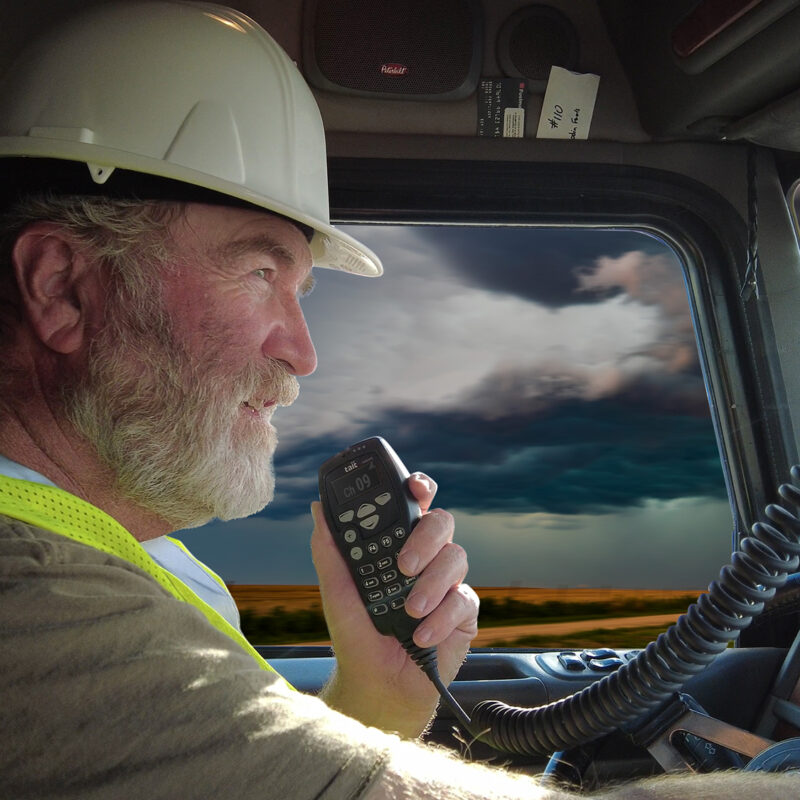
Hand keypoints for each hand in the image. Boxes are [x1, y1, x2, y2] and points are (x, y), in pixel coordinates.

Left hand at [310, 473, 478, 737]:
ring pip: (457, 557)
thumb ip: (329, 549)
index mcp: (397, 544)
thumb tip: (317, 507)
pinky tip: (421, 634)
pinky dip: (441, 617)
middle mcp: (426, 557)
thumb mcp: (336, 591)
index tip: (413, 486)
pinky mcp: (463, 613)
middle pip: (442, 522)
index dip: (419, 488)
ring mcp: (447, 583)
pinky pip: (465, 599)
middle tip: (404, 565)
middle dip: (426, 538)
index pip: (414, 504)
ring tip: (409, 610)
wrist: (376, 686)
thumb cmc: (356, 635)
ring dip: (432, 583)